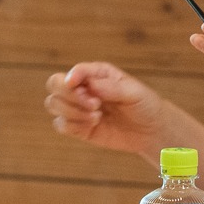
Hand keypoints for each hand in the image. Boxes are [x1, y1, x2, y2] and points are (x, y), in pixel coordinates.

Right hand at [44, 62, 168, 156]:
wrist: (151, 131)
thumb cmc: (144, 104)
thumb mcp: (133, 92)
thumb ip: (111, 87)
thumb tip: (88, 85)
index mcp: (95, 74)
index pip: (72, 72)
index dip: (72, 80)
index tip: (87, 92)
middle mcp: (82, 88)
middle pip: (54, 85)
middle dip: (70, 96)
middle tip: (95, 105)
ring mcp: (78, 108)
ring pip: (53, 104)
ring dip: (72, 112)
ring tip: (97, 117)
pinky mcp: (78, 127)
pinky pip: (60, 125)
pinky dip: (72, 126)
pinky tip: (92, 125)